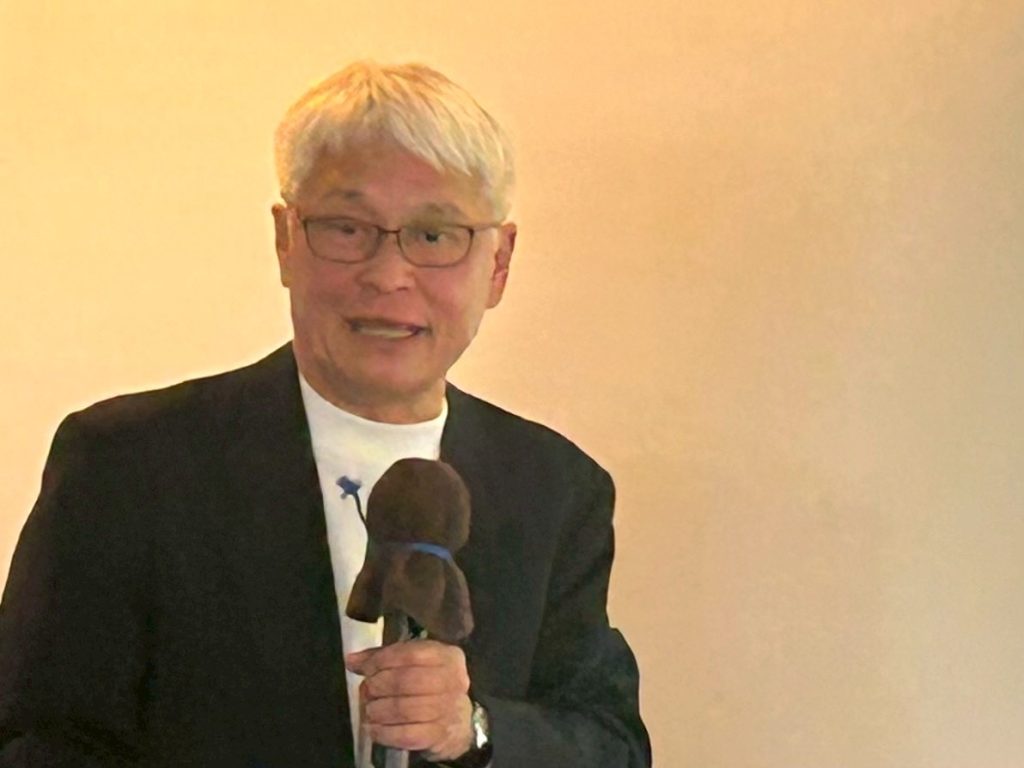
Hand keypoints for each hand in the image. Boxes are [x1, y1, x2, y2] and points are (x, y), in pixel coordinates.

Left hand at [346, 640, 473, 761]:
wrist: (457, 722)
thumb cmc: (431, 686)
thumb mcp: (414, 663)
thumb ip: (383, 657)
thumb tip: (351, 660)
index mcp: (447, 656)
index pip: (410, 654)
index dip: (381, 660)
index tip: (364, 668)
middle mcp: (453, 681)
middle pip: (405, 681)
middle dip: (378, 685)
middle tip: (367, 691)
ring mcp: (448, 709)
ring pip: (403, 709)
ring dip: (378, 709)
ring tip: (370, 709)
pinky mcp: (438, 735)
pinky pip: (404, 735)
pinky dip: (383, 732)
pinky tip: (374, 728)